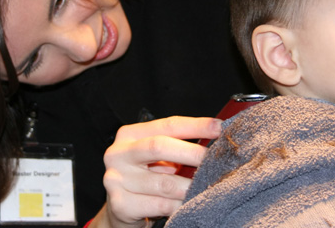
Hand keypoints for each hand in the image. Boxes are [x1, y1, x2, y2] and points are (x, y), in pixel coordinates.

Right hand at [89, 116, 221, 227]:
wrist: (121, 210)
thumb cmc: (145, 178)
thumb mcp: (156, 157)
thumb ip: (176, 145)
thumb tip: (214, 137)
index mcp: (129, 135)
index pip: (167, 125)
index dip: (195, 125)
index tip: (219, 128)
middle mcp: (118, 154)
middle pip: (159, 147)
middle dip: (191, 153)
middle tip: (214, 160)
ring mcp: (115, 180)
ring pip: (163, 183)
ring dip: (188, 186)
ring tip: (203, 187)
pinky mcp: (120, 205)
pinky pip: (160, 205)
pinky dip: (178, 206)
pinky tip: (185, 205)